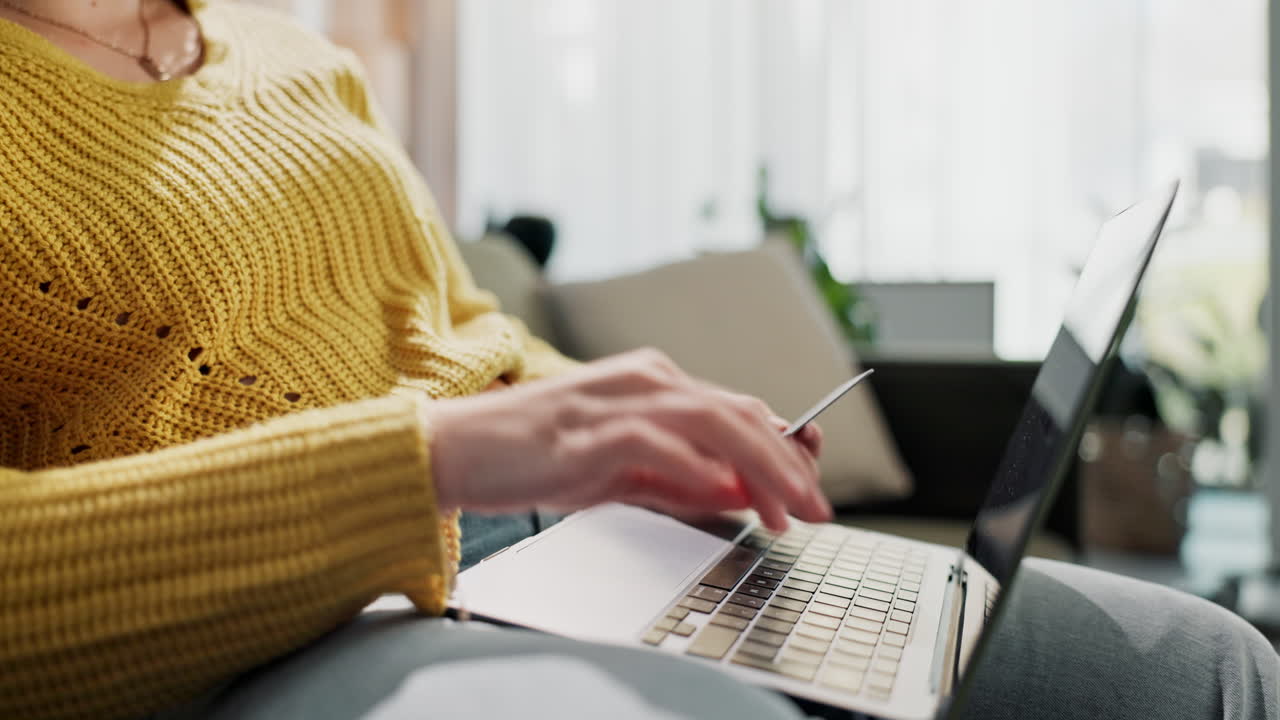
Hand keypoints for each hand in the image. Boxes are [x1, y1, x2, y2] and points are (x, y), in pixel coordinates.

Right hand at [425, 348, 832, 530]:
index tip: (809, 486)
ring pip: (715, 421)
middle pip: (740, 412)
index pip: (737, 410)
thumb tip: (740, 495)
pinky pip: (659, 443)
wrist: (457, 448)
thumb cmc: (533, 457)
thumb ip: (681, 480)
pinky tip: (726, 493)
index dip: (784, 447)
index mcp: (654, 383)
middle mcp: (646, 380)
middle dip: (789, 463)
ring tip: (790, 508)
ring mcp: (620, 400)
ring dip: (761, 467)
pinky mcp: (592, 428)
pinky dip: (698, 468)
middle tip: (817, 507)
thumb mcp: (622, 473)